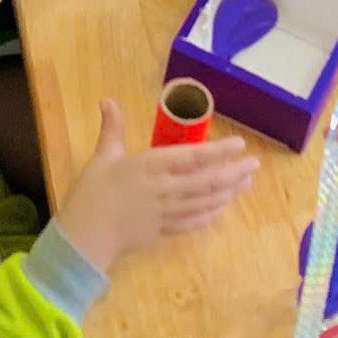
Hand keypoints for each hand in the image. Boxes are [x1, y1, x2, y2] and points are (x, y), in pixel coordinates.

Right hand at [53, 101, 256, 271]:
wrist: (83, 238)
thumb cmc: (91, 193)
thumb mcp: (102, 156)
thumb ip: (112, 128)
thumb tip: (107, 99)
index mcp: (150, 167)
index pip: (192, 157)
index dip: (218, 151)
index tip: (239, 145)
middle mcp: (164, 189)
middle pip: (207, 181)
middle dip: (234, 172)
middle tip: (254, 164)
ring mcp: (166, 213)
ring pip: (205, 202)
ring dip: (228, 192)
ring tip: (246, 182)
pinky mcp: (164, 231)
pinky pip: (194, 222)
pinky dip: (211, 214)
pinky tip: (222, 208)